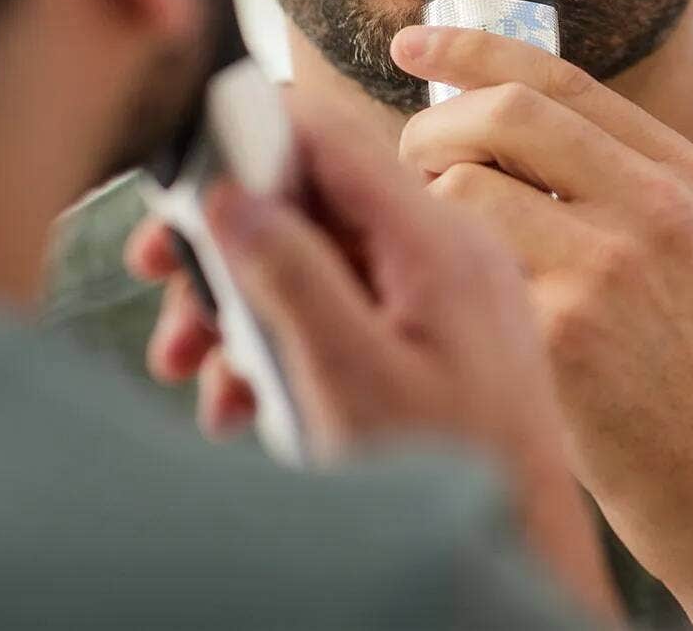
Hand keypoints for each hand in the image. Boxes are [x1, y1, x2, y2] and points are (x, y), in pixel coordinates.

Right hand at [125, 101, 618, 623]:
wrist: (526, 555)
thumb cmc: (454, 475)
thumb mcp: (350, 378)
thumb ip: (290, 275)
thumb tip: (230, 193)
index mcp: (439, 240)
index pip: (333, 136)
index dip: (244, 140)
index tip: (178, 184)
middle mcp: (448, 249)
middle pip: (314, 200)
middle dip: (229, 247)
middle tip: (166, 299)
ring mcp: (446, 292)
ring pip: (319, 259)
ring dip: (246, 307)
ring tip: (200, 375)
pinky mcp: (438, 336)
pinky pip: (346, 307)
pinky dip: (286, 342)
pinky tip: (248, 403)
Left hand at [392, 25, 692, 629]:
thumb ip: (625, 185)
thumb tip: (510, 123)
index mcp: (687, 175)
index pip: (562, 76)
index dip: (474, 47)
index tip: (415, 38)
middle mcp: (656, 205)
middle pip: (506, 112)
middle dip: (433, 125)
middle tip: (411, 160)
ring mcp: (611, 265)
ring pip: (467, 187)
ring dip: (426, 206)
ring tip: (430, 246)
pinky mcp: (564, 331)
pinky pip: (465, 269)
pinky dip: (440, 276)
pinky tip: (448, 306)